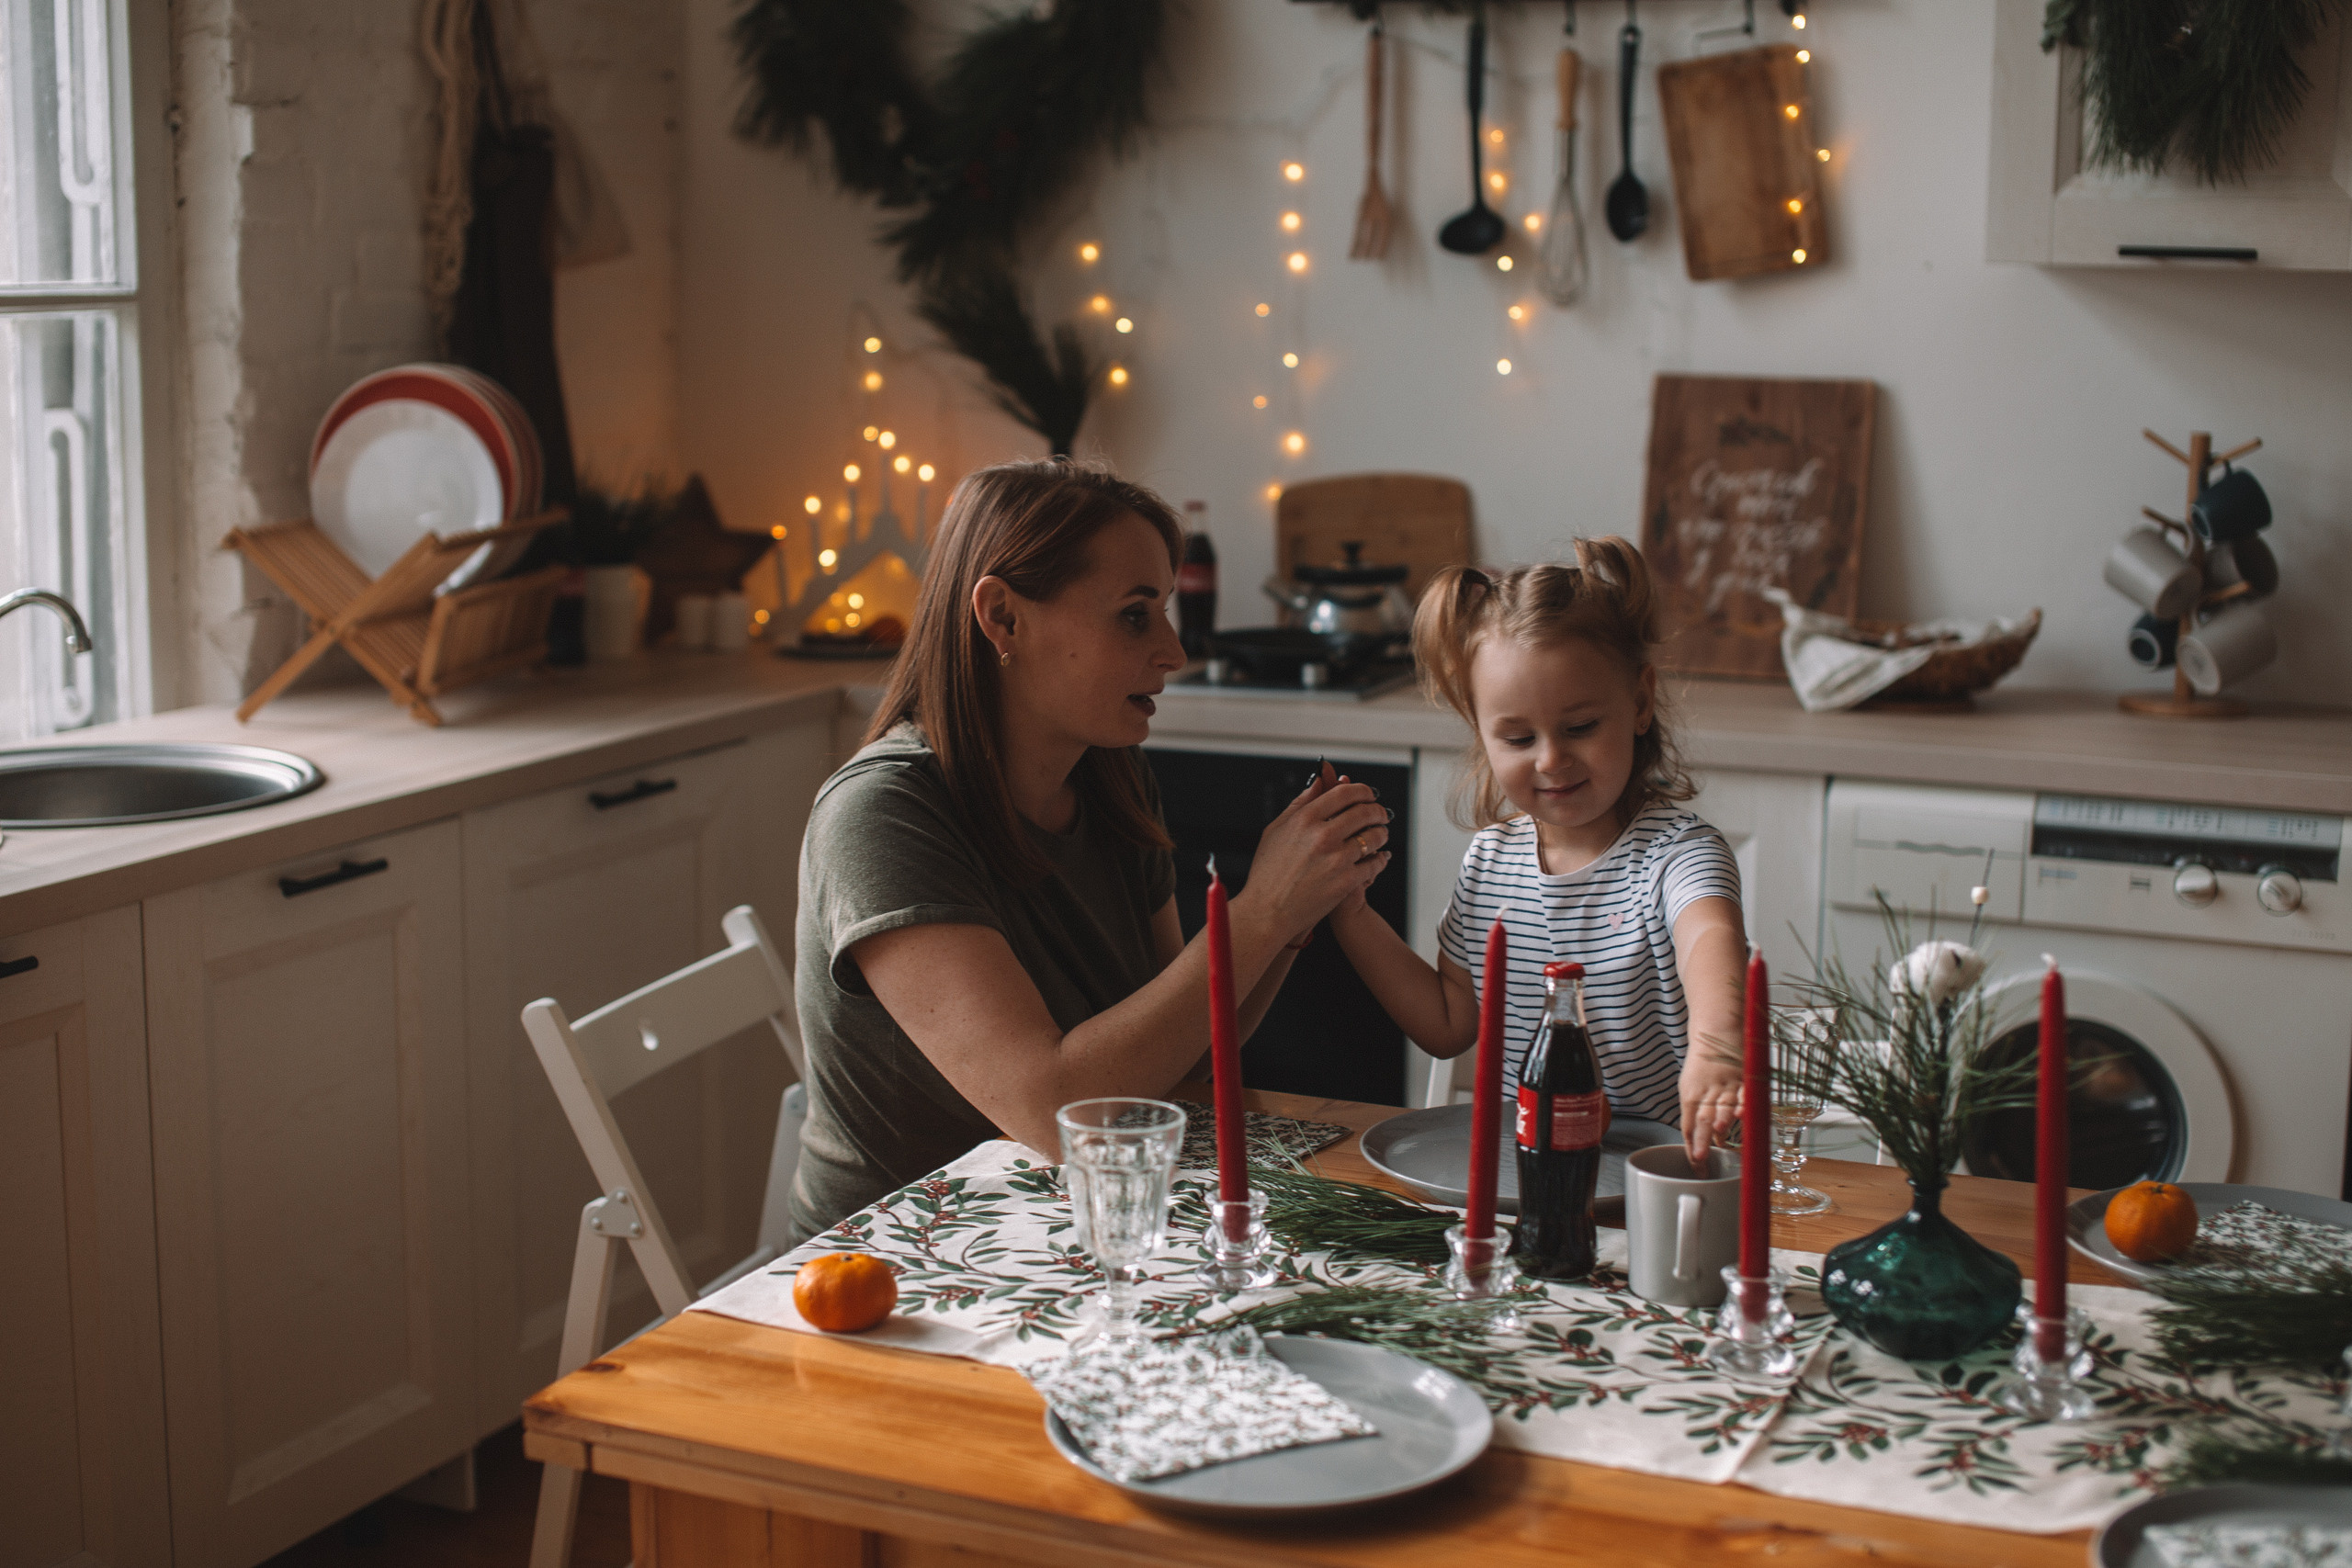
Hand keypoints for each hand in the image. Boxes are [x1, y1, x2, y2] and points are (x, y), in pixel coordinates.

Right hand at [1241, 762, 1390, 940]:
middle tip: (1381, 814)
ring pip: (1374, 837)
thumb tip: (1319, 781)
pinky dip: (1380, 859)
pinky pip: (1374, 863)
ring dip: (1381, 833)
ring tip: (1380, 835)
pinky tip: (1380, 857)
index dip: (1363, 791)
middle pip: (1364, 811)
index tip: (1368, 795)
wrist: (1268, 912)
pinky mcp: (1346, 881)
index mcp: (1305, 818)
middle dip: (1378, 811)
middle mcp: (1322, 835)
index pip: (1345, 793)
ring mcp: (1336, 859)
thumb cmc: (1268, 872)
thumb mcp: (1277, 830)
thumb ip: (1300, 803)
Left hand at [1680, 1055, 1743, 1163]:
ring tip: (1719, 1135)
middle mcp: (1707, 1092)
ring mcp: (1725, 1085)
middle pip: (1703, 1119)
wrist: (1714, 1031)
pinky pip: (1745, 1092)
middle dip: (1702, 1140)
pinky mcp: (1743, 1077)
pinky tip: (1743, 1113)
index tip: (1697, 1166)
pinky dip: (1744, 1103)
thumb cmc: (1702, 1066)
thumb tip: (1710, 1140)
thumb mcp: (1691, 1088)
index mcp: (1690, 1096)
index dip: (1692, 1148)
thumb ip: (1699, 1114)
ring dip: (1722, 1120)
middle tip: (1701, 1157)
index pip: (1689, 1127)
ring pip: (1723, 1106)